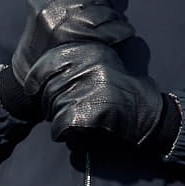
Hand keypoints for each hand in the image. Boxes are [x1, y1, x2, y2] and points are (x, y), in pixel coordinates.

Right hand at [9, 0, 131, 101]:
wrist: (31, 78)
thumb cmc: (45, 38)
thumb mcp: (46, 7)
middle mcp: (49, 13)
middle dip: (106, 0)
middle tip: (108, 9)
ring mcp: (63, 31)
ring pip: (104, 11)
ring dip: (115, 16)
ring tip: (113, 23)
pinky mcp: (79, 48)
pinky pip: (111, 30)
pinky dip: (122, 29)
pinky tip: (121, 33)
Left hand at [34, 42, 166, 146]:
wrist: (151, 116)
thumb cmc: (124, 94)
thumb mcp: (102, 67)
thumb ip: (76, 65)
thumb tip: (42, 76)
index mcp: (91, 51)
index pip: (49, 61)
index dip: (35, 78)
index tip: (32, 90)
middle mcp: (92, 64)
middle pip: (50, 88)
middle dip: (49, 105)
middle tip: (59, 114)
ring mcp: (94, 85)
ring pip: (55, 107)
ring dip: (58, 120)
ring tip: (71, 125)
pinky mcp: (96, 108)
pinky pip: (63, 124)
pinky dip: (62, 133)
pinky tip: (70, 134)